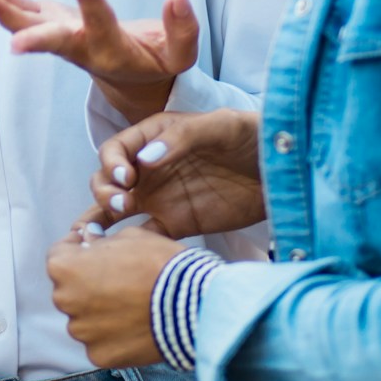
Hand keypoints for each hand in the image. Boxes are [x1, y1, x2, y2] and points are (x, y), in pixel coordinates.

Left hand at [0, 0, 198, 125]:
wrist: (127, 77)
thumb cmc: (155, 62)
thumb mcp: (179, 56)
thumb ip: (183, 30)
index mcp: (112, 51)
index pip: (100, 23)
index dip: (90, 0)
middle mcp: (81, 46)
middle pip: (56, 41)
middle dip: (34, 38)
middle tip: (13, 42)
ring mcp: (61, 36)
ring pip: (31, 26)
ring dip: (6, 14)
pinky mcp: (51, 25)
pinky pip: (25, 13)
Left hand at [46, 223, 181, 368]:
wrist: (190, 304)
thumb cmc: (159, 263)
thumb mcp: (128, 236)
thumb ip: (100, 240)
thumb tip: (88, 240)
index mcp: (64, 267)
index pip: (59, 256)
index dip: (77, 251)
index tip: (91, 251)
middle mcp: (65, 300)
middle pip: (70, 291)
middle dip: (88, 284)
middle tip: (119, 281)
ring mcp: (82, 331)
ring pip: (85, 319)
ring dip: (100, 313)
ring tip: (131, 306)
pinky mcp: (99, 356)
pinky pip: (100, 343)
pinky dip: (113, 337)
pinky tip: (135, 327)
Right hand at [81, 108, 266, 239]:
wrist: (282, 171)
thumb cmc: (251, 137)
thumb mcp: (220, 126)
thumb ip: (183, 137)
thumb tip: (146, 159)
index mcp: (153, 137)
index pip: (115, 150)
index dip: (112, 164)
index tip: (127, 178)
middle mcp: (148, 168)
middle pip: (106, 180)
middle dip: (104, 191)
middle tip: (123, 203)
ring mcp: (159, 198)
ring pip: (114, 209)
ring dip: (101, 219)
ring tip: (98, 233)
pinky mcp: (174, 224)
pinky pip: (142, 236)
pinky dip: (126, 244)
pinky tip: (119, 254)